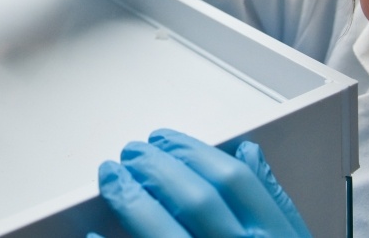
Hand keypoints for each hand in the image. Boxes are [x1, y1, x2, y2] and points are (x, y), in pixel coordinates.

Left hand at [94, 129, 309, 237]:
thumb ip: (275, 200)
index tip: (164, 140)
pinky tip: (93, 231)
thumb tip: (248, 154)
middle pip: (194, 198)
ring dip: (130, 198)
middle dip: (157, 166)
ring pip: (160, 230)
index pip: (232, 180)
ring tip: (111, 178)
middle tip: (132, 152)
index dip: (191, 152)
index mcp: (273, 237)